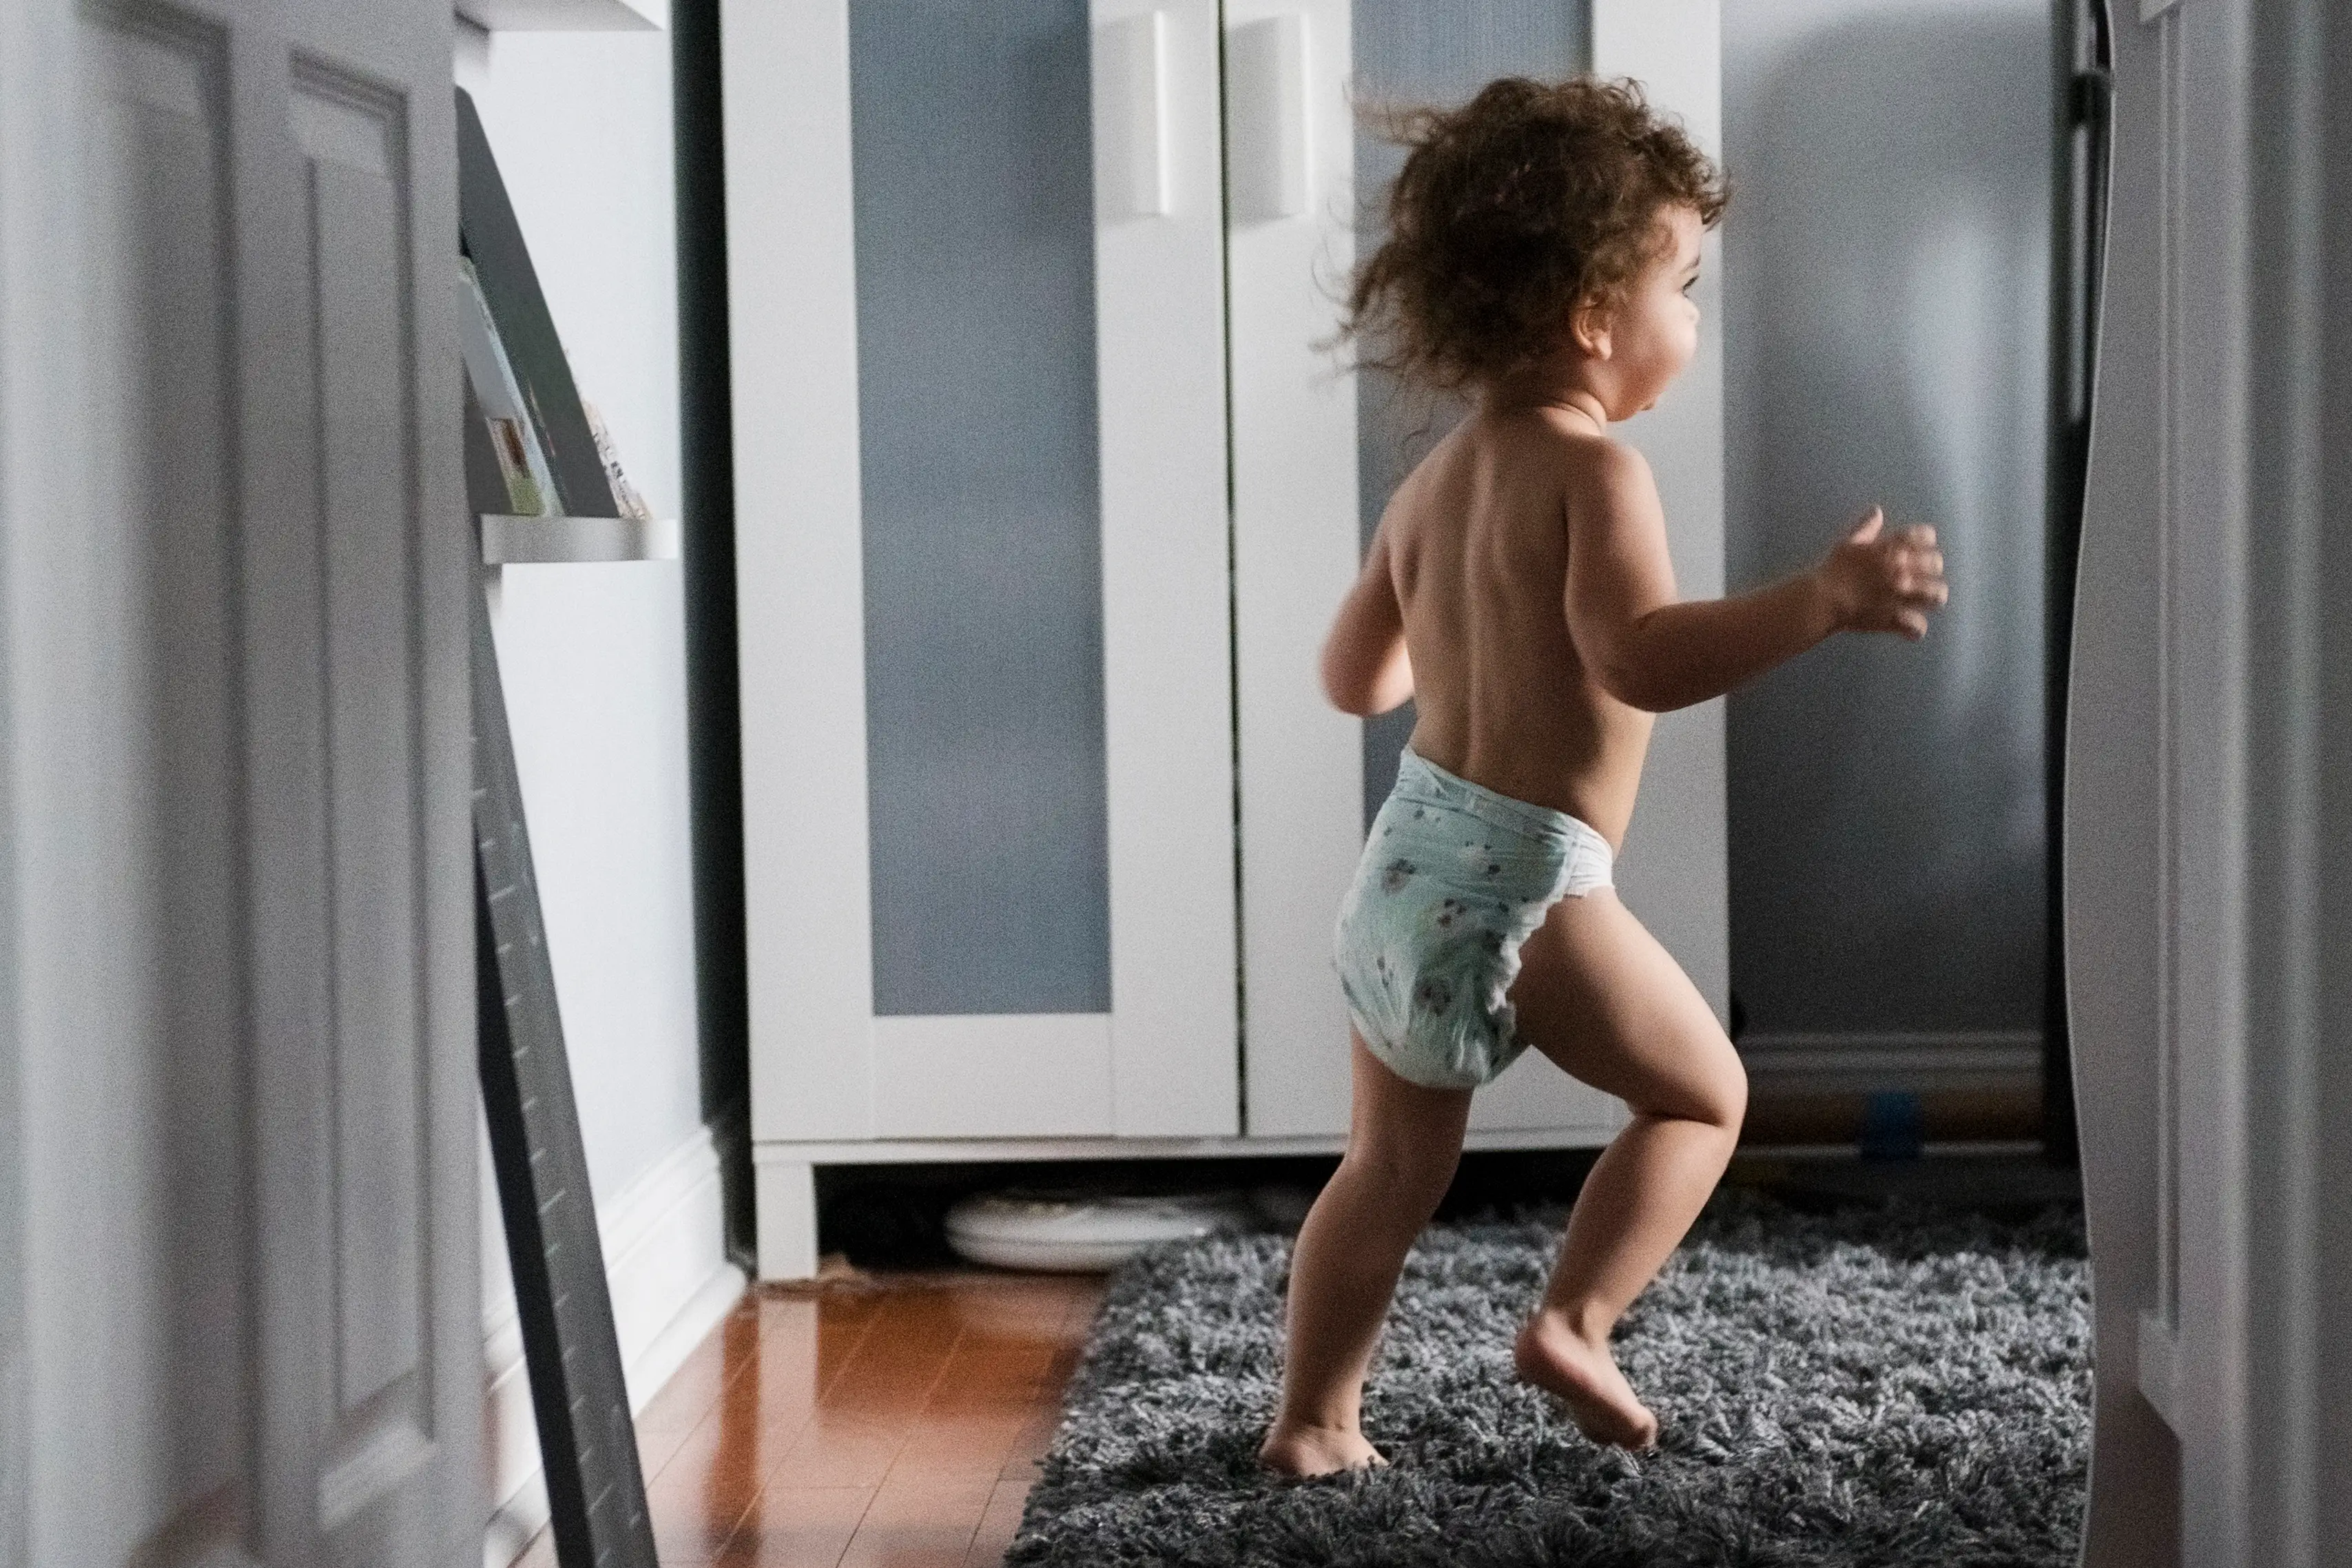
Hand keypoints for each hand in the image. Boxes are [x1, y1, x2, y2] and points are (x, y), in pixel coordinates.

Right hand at [1814, 509, 1947, 638]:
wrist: (1821, 599)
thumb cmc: (1833, 570)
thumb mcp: (1848, 544)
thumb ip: (1866, 527)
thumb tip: (1877, 512)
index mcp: (1891, 548)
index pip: (1925, 535)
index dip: (1926, 541)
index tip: (1921, 548)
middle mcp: (1902, 569)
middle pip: (1936, 563)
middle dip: (1931, 570)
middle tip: (1923, 576)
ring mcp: (1901, 595)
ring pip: (1936, 594)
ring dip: (1933, 597)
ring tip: (1926, 601)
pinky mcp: (1895, 618)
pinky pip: (1917, 625)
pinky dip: (1915, 628)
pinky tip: (1910, 629)